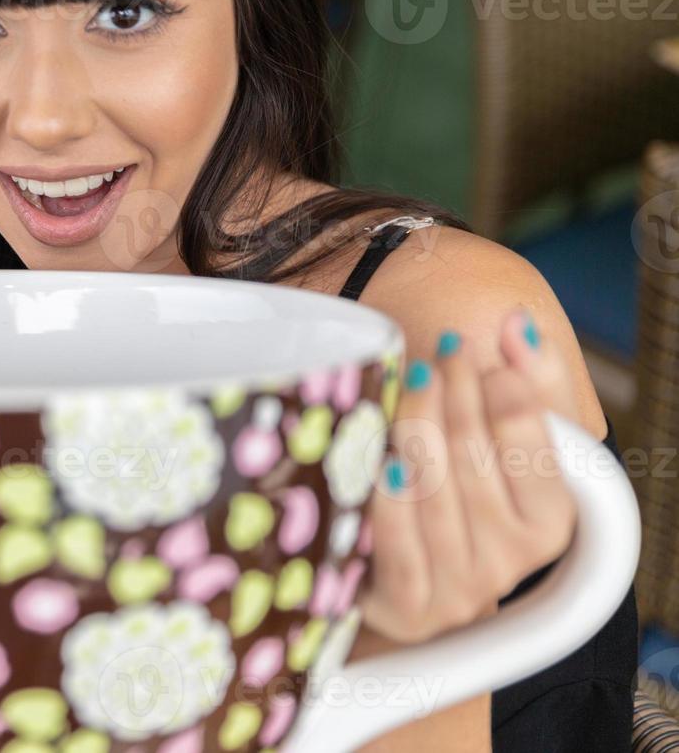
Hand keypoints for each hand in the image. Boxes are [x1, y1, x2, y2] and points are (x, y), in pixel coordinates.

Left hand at [358, 308, 580, 643]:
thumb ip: (528, 382)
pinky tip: (382, 462)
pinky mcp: (411, 608)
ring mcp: (461, 589)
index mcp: (552, 520)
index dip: (497, 390)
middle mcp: (513, 560)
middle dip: (450, 398)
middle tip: (427, 356)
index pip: (530, 443)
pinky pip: (399, 546)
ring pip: (434, 494)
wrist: (401, 580)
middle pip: (474, 459)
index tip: (464, 351)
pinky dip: (390, 500)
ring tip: (402, 387)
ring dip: (415, 431)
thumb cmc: (460, 493)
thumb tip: (516, 326)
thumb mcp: (506, 439)